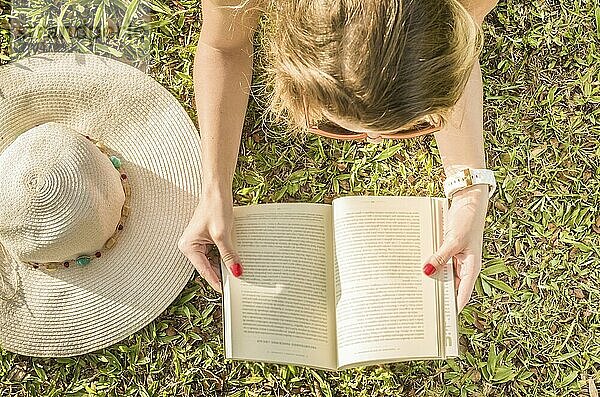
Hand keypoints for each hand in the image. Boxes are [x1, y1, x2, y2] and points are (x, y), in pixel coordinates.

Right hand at [177, 190, 242, 292]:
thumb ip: (228, 255)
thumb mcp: (222, 235)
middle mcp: (190, 246)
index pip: (204, 270)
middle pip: (208, 267)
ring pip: (213, 260)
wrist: (217, 191)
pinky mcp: (206, 238)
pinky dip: (225, 256)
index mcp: (188, 247)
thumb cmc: (215, 208)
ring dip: (225, 265)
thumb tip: (236, 271)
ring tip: (238, 273)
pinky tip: (236, 260)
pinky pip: (216, 252)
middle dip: (222, 274)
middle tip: (236, 284)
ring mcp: (198, 242)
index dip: (216, 281)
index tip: (227, 292)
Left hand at [422, 184, 489, 311]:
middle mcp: (464, 268)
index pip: (461, 297)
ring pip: (442, 276)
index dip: (451, 310)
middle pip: (449, 288)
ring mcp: (456, 260)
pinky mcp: (448, 251)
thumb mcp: (453, 240)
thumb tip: (427, 271)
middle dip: (437, 296)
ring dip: (431, 281)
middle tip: (419, 307)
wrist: (469, 202)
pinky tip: (416, 271)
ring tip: (414, 291)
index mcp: (471, 269)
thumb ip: (440, 256)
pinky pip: (438, 263)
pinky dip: (430, 267)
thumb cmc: (467, 221)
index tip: (439, 321)